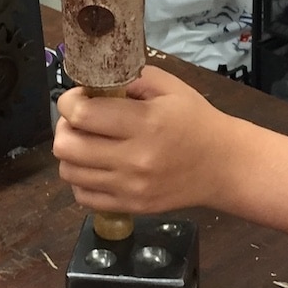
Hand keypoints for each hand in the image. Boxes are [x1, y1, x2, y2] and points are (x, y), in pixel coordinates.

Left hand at [53, 66, 233, 213]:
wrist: (223, 165)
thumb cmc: (196, 120)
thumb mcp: (170, 87)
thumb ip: (132, 79)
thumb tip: (96, 83)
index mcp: (145, 122)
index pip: (82, 114)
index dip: (68, 101)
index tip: (77, 96)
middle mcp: (134, 159)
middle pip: (67, 146)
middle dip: (64, 126)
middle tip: (78, 119)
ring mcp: (130, 188)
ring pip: (69, 173)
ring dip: (70, 153)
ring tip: (86, 141)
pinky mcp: (131, 208)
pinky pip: (83, 198)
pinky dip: (81, 179)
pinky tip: (95, 165)